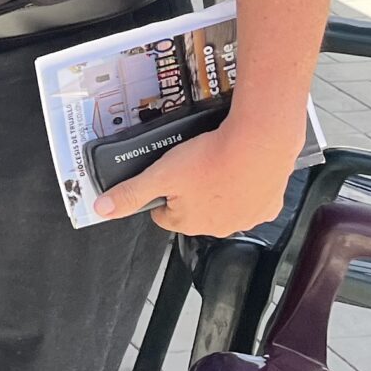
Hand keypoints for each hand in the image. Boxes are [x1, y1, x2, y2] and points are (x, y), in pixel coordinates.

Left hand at [93, 112, 301, 236]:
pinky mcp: (268, 207)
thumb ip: (131, 192)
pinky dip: (246, 186)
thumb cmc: (211, 158)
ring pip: (224, 205)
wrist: (259, 143)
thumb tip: (102, 209)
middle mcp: (219, 228)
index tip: (168, 176)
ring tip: (217, 162)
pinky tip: (241, 167)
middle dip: (191, 192)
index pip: (165, 214)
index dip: (163, 193)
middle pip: (195, 211)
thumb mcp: (160, 173)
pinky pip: (253, 199)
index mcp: (190, 223)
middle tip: (193, 165)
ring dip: (219, 190)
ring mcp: (247, 219)